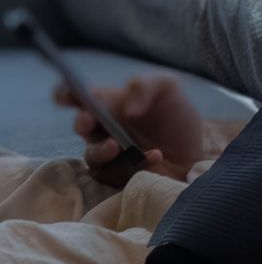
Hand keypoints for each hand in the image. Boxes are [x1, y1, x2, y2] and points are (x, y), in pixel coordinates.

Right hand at [60, 72, 204, 186]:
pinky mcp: (116, 177)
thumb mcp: (166, 88)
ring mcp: (107, 155)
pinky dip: (133, 165)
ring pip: (91, 154)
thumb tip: (126, 110)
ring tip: (119, 145)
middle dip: (83, 122)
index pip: (78, 97)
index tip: (67, 95)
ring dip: (103, 150)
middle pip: (81, 125)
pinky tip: (155, 156)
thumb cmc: (175, 117)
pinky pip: (113, 175)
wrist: (193, 151)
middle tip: (90, 120)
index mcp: (109, 103)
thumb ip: (145, 85)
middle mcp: (102, 129)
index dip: (66, 94)